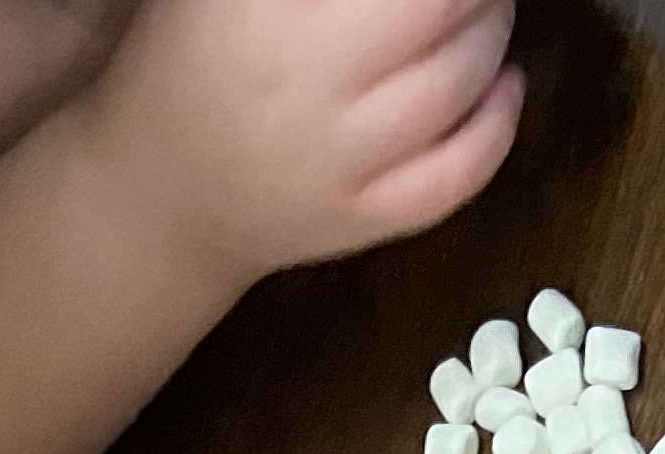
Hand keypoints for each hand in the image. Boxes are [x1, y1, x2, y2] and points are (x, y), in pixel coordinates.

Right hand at [103, 0, 519, 279]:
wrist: (159, 194)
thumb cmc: (194, 57)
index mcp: (267, 9)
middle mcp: (306, 83)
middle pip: (441, 7)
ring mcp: (339, 161)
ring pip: (460, 82)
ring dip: (492, 28)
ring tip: (482, 8)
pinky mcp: (362, 221)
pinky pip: (461, 173)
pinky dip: (500, 121)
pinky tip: (505, 80)